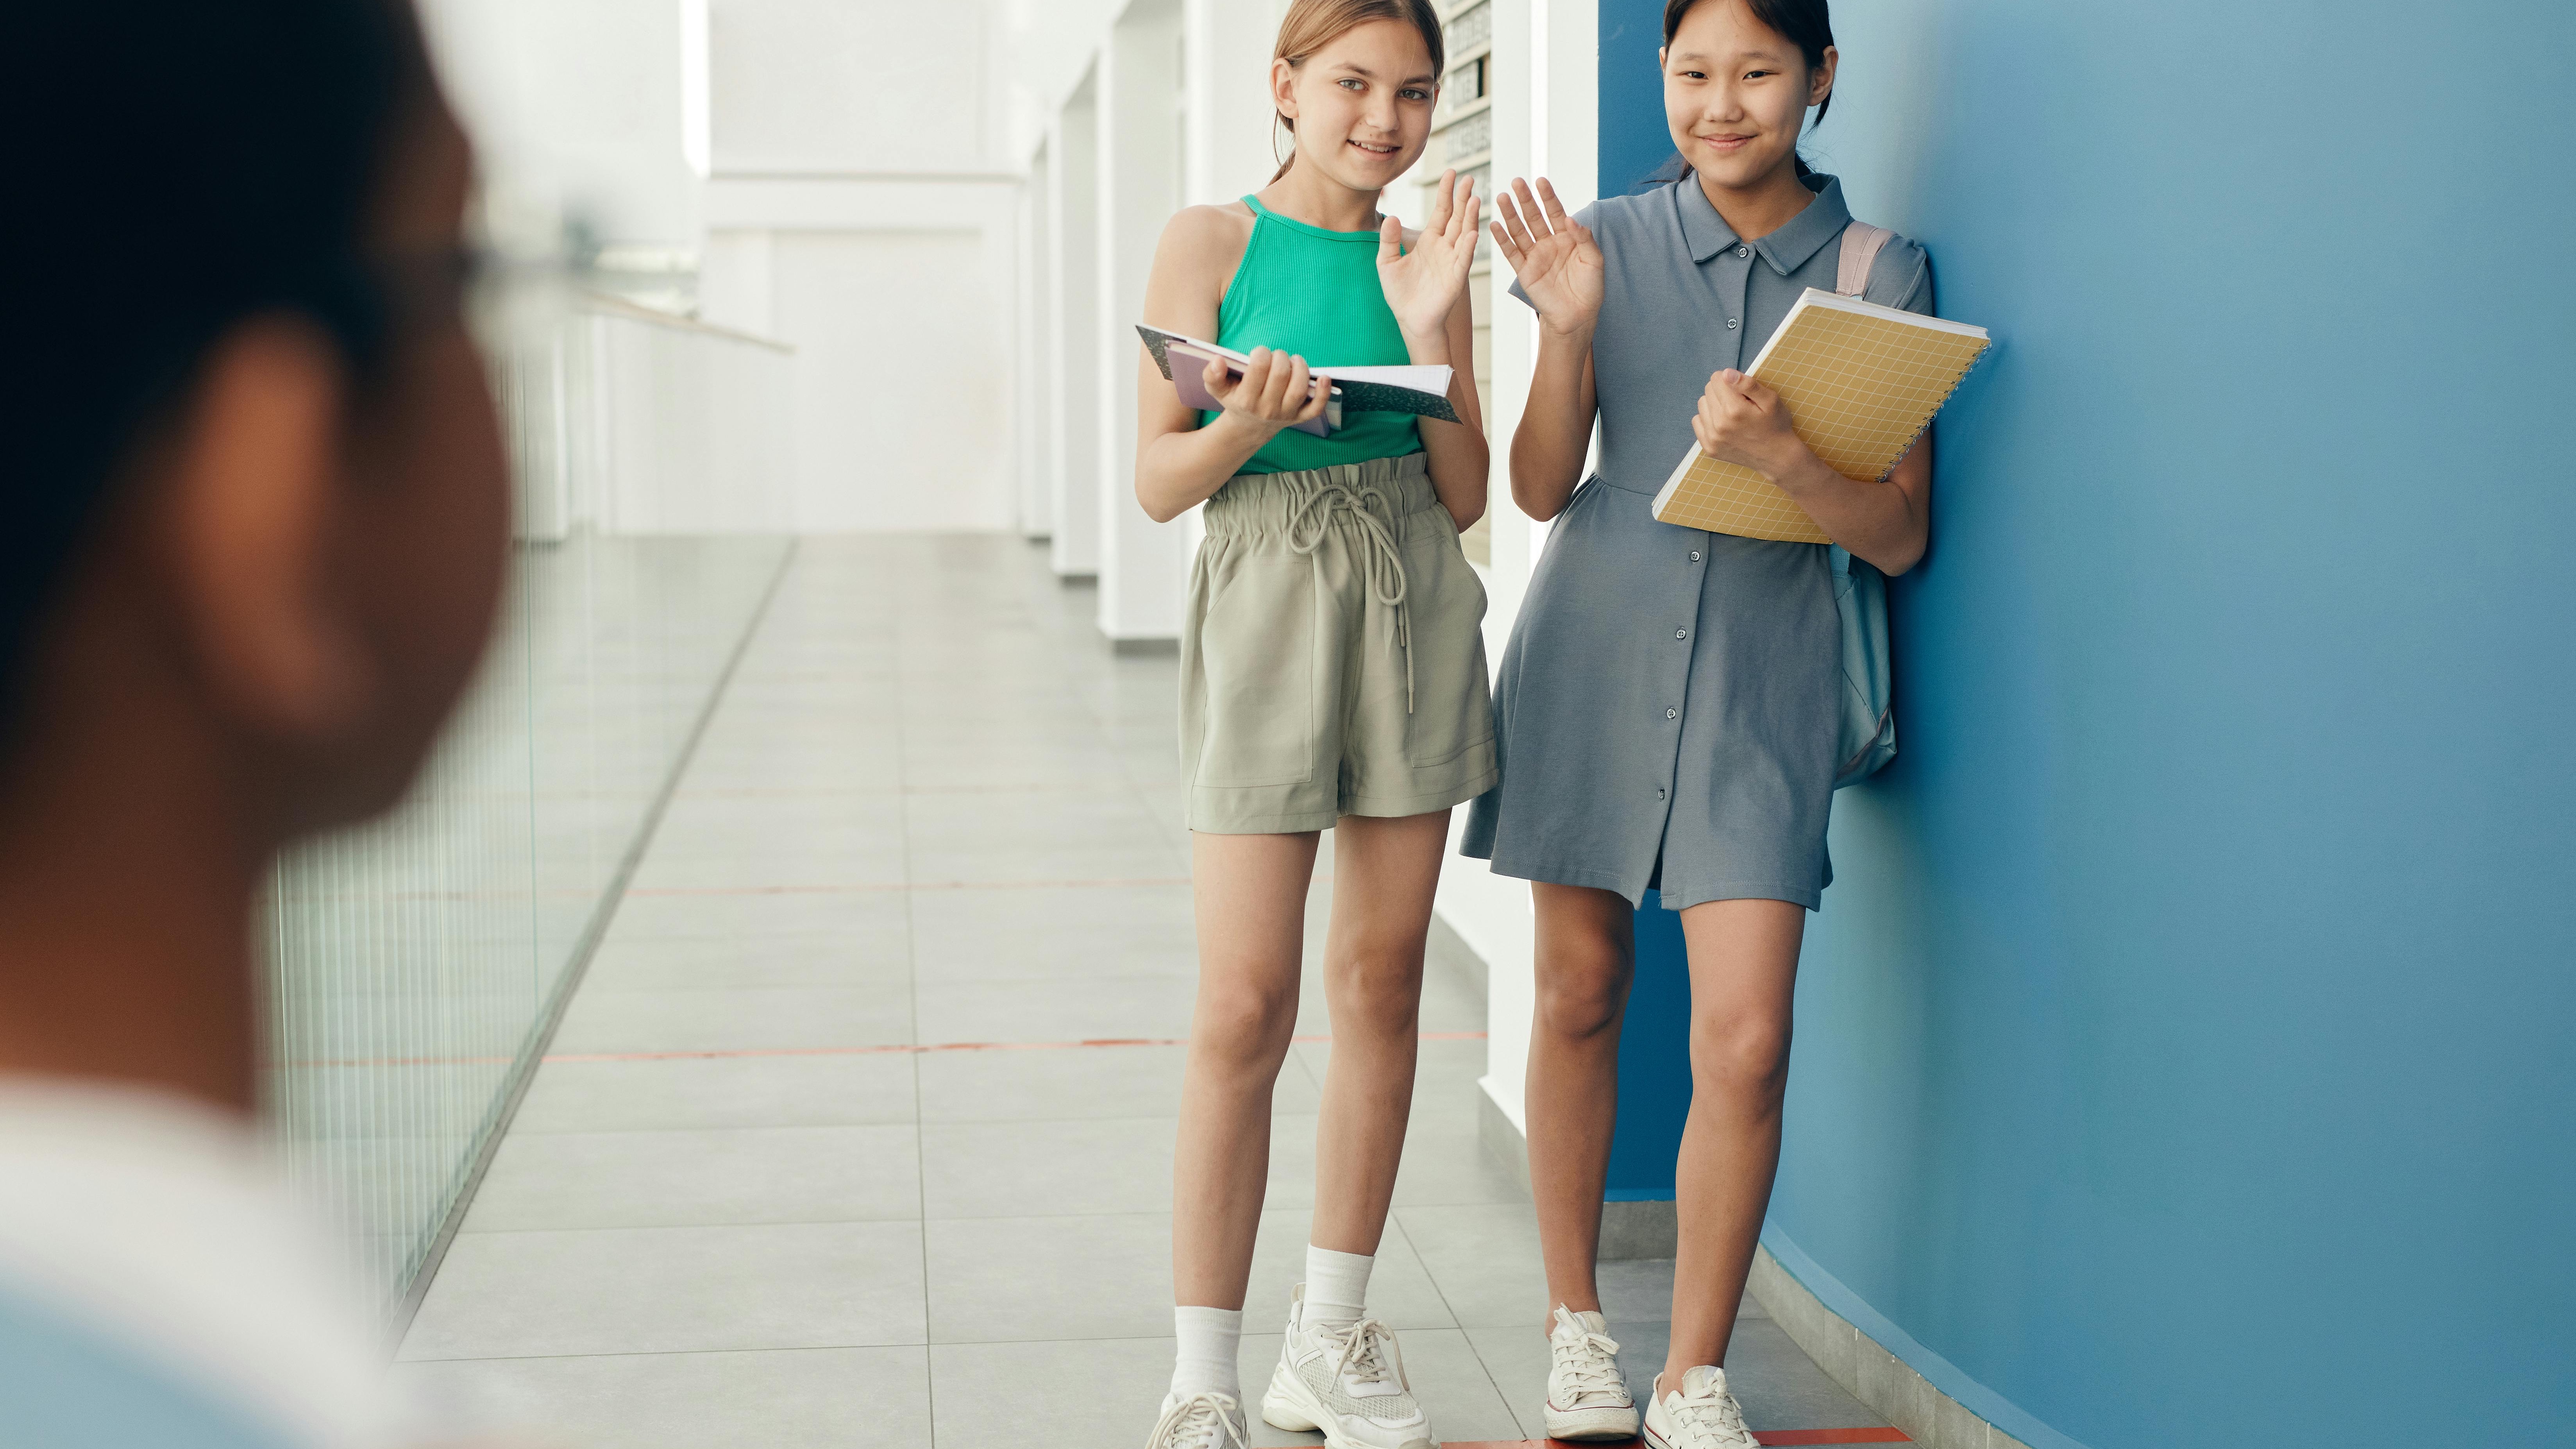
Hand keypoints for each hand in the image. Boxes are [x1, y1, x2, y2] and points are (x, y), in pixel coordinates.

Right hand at [1206, 346, 1328, 439]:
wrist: (1248, 427)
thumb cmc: (1235, 399)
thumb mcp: (1217, 389)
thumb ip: (1212, 374)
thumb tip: (1218, 360)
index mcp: (1245, 400)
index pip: (1259, 368)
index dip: (1261, 353)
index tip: (1259, 353)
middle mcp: (1266, 409)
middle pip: (1280, 375)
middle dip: (1280, 357)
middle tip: (1277, 356)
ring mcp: (1285, 414)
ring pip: (1298, 389)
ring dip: (1300, 369)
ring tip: (1295, 360)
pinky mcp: (1299, 418)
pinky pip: (1315, 408)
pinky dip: (1323, 393)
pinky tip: (1325, 378)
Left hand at [1377, 169, 1478, 347]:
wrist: (1410, 319)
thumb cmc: (1400, 293)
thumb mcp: (1386, 262)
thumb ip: (1388, 240)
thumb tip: (1391, 216)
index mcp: (1429, 241)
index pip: (1441, 211)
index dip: (1446, 193)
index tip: (1451, 173)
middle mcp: (1444, 248)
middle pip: (1456, 218)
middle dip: (1462, 199)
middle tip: (1468, 178)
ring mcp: (1452, 262)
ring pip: (1464, 235)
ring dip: (1469, 218)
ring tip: (1474, 199)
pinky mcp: (1455, 279)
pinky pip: (1463, 261)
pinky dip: (1467, 248)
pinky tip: (1471, 234)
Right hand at [1490, 177, 1602, 337]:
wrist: (1577, 315)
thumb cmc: (1590, 288)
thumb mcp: (1594, 260)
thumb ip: (1584, 238)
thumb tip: (1570, 218)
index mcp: (1566, 237)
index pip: (1555, 211)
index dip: (1548, 196)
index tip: (1540, 181)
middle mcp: (1548, 243)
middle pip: (1534, 217)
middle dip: (1525, 199)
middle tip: (1516, 182)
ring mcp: (1535, 256)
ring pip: (1520, 231)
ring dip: (1510, 215)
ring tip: (1501, 198)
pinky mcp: (1524, 271)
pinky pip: (1511, 253)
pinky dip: (1502, 240)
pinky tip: (1494, 225)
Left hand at [1692, 369, 1813, 479]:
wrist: (1776, 456)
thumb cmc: (1776, 425)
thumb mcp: (1770, 400)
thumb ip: (1747, 384)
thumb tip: (1726, 373)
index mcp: (1734, 409)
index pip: (1717, 378)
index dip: (1731, 380)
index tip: (1742, 390)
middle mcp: (1719, 424)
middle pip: (1709, 389)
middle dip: (1723, 391)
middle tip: (1740, 402)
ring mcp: (1712, 438)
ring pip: (1702, 403)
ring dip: (1714, 403)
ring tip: (1732, 413)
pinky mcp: (1709, 447)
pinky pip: (1697, 421)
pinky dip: (1708, 418)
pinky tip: (1724, 423)